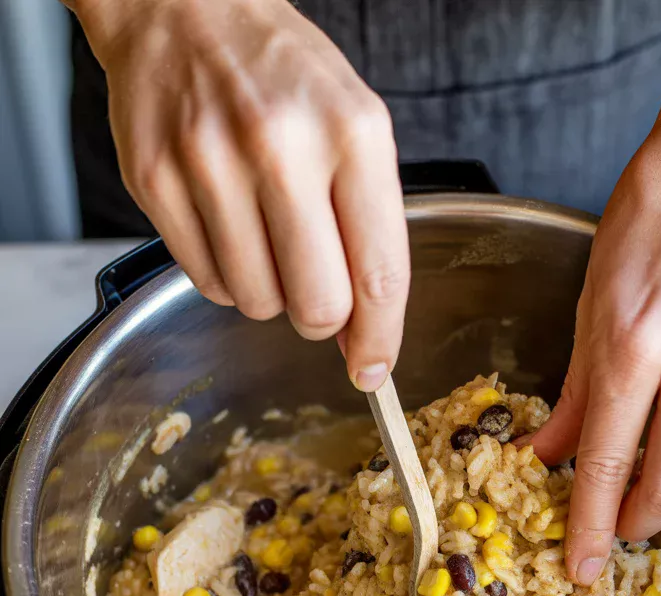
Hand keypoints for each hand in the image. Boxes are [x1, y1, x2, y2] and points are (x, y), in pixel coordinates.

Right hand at [74, 0, 407, 390]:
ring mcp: (210, 164)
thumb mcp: (355, 126)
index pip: (379, 273)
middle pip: (317, 306)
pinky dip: (223, 275)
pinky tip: (226, 226)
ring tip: (264, 235)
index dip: (380, 338)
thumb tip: (365, 332)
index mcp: (352, 133)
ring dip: (269, 292)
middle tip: (314, 290)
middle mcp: (282, 148)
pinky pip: (205, 282)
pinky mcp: (155, 180)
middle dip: (321, 318)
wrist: (183, 3)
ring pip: (258, 303)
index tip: (374, 369)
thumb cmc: (280, 71)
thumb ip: (370, 227)